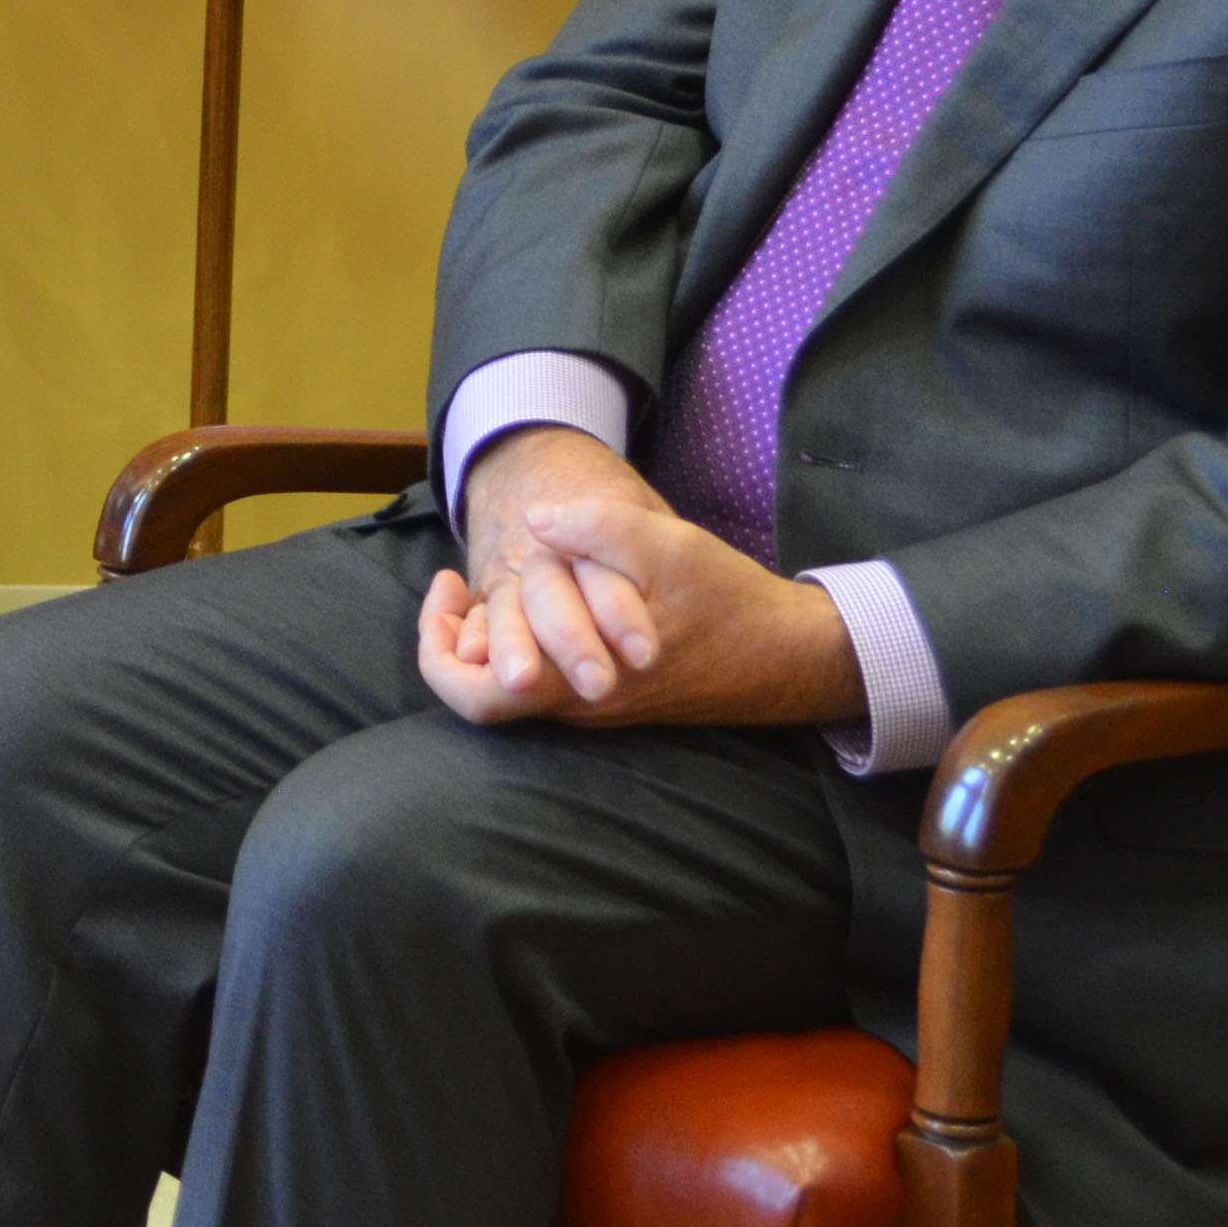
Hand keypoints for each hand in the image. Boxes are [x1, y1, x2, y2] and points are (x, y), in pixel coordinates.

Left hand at [418, 427, 865, 732]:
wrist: (788, 654)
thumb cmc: (726, 600)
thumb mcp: (666, 546)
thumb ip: (597, 531)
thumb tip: (534, 521)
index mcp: (582, 683)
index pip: (478, 695)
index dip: (439, 647)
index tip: (449, 583)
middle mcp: (579, 705)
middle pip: (483, 692)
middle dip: (454, 639)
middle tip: (454, 584)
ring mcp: (594, 704)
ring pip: (513, 684)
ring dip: (490, 633)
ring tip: (485, 580)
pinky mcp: (610, 694)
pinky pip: (546, 677)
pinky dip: (524, 637)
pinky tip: (537, 591)